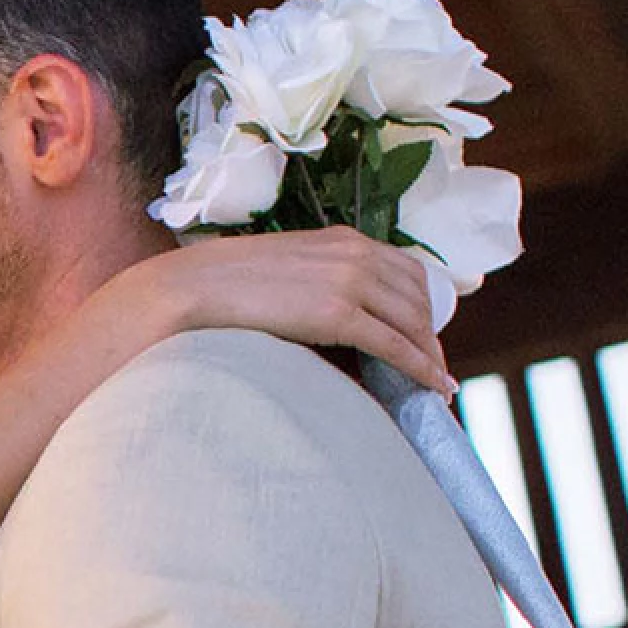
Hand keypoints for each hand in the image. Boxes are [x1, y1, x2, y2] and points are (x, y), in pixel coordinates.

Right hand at [111, 228, 453, 394]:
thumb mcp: (285, 271)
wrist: (193, 287)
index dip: (424, 307)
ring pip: (413, 323)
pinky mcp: (339, 313)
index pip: (407, 272)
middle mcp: (355, 254)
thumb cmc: (224, 286)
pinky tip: (431, 387)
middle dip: (432, 336)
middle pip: (418, 299)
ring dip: (430, 355)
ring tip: (434, 383)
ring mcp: (350, 281)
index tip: (426, 335)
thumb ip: (316, 283)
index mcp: (343, 240)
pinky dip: (420, 367)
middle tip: (433, 367)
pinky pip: (395, 345)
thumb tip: (327, 316)